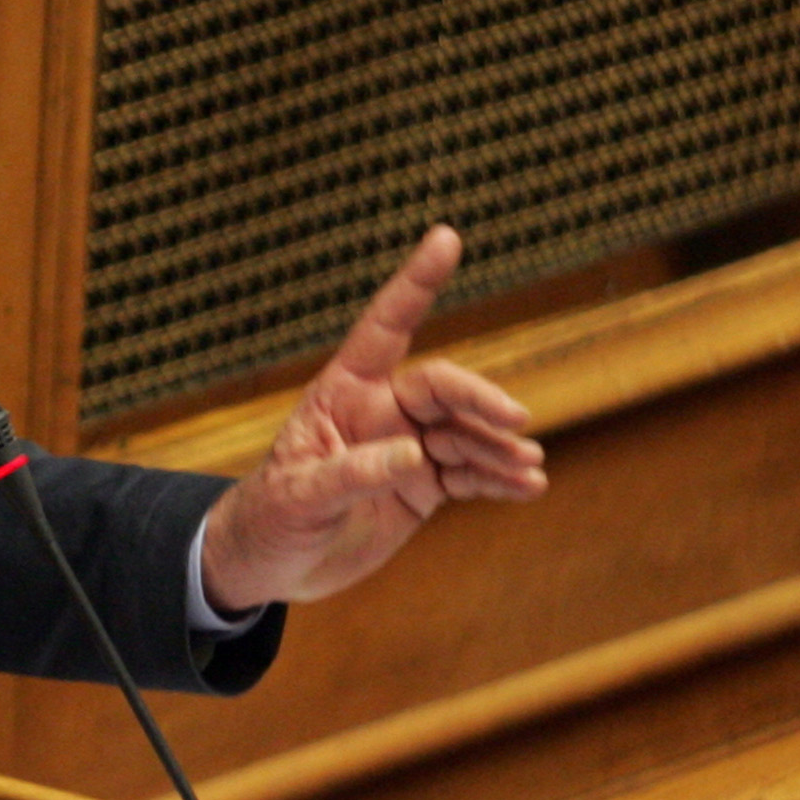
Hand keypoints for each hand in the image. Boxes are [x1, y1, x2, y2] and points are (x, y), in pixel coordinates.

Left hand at [200, 225, 543, 611]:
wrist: (271, 562)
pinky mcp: (423, 487)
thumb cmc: (270, 516)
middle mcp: (381, 412)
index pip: (385, 327)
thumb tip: (414, 456)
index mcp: (342, 393)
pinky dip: (499, 480)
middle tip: (516, 421)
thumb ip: (353, 474)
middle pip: (443, 389)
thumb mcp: (298, 496)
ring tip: (529, 468)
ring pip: (465, 435)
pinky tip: (528, 487)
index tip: (446, 237)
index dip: (415, 283)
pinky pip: (470, 474)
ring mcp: (407, 448)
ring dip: (499, 448)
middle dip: (481, 400)